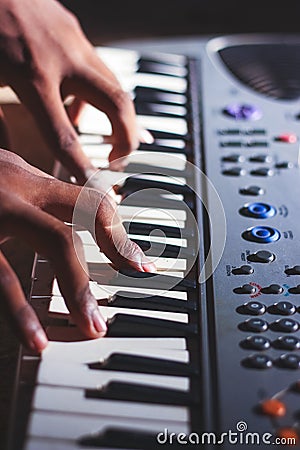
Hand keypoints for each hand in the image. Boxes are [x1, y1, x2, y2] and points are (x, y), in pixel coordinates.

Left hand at [0, 0, 139, 182]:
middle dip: (127, 141)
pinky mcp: (75, 32)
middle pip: (118, 106)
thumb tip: (8, 153)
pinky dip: (99, 96)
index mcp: (32, 76)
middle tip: (118, 163)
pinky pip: (100, 71)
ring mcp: (75, 41)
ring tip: (111, 144)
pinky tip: (83, 107)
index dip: (83, 167)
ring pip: (117, 88)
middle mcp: (64, 59)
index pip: (65, 135)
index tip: (95, 189)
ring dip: (121, 120)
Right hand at [0, 149, 154, 352]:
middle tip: (102, 320)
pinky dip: (16, 310)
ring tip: (81, 332)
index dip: (119, 238)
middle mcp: (9, 186)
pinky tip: (31, 339)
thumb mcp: (1, 182)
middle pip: (69, 227)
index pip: (90, 203)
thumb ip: (33, 201)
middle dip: (92, 275)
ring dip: (66, 294)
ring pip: (42, 247)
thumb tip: (70, 233)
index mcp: (23, 175)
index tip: (140, 267)